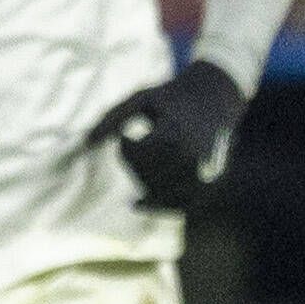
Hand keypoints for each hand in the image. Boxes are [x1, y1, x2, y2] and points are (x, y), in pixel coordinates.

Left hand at [92, 60, 247, 211]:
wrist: (217, 96)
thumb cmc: (172, 96)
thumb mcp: (141, 98)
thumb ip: (112, 118)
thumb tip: (87, 143)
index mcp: (175, 132)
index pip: (137, 155)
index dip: (125, 148)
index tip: (125, 136)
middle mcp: (192, 155)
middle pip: (147, 177)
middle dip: (134, 166)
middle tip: (135, 148)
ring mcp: (203, 172)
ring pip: (160, 193)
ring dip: (144, 184)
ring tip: (143, 165)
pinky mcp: (211, 184)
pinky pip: (179, 206)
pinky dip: (159, 207)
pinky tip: (139, 204)